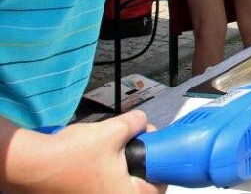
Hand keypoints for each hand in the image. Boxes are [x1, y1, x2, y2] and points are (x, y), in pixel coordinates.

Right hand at [18, 110, 161, 192]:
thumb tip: (141, 121)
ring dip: (120, 167)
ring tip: (112, 147)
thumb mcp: (112, 131)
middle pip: (139, 184)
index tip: (159, 153)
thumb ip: (135, 124)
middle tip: (135, 144)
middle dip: (140, 163)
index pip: (158, 186)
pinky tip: (96, 157)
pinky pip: (100, 186)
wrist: (31, 165)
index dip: (161, 165)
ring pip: (118, 184)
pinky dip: (103, 173)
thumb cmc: (70, 155)